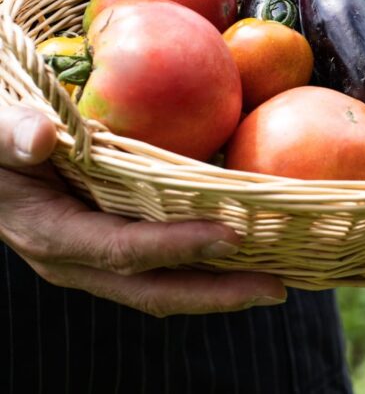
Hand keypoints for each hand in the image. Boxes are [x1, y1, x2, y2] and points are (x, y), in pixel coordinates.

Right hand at [0, 105, 286, 316]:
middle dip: (217, 294)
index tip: (230, 236)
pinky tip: (249, 255)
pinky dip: (206, 267)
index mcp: (51, 234)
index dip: (176, 246)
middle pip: (154, 289)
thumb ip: (11, 132)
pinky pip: (164, 269)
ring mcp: (97, 261)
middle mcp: (77, 261)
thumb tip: (41, 135)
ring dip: (220, 289)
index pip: (123, 250)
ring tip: (276, 281)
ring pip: (164, 287)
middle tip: (276, 287)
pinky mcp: (114, 250)